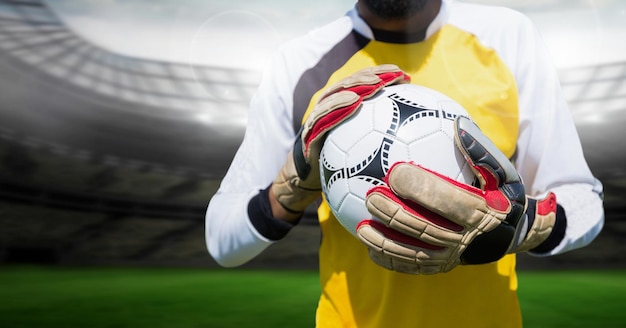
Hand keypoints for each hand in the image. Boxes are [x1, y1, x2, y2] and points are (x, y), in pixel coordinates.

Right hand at [270, 64, 409, 214]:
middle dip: (373, 75)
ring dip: (357, 84)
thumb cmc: (337, 167)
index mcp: (343, 108)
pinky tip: (355, 102)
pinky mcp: (309, 130)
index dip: (382, 75)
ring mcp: (318, 117)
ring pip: (337, 93)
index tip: (403, 75)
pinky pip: (325, 113)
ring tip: (376, 83)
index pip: (363, 85)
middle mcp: (330, 108)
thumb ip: (380, 142)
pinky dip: (339, 104)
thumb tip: (415, 144)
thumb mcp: (363, 153)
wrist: (306, 180)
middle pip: (352, 84)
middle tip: (393, 74)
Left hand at [357, 116, 562, 273]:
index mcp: (482, 212)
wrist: (512, 231)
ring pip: (414, 254)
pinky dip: (391, 260)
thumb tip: (458, 125)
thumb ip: (479, 150)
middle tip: (372, 196)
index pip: (447, 200)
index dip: (420, 187)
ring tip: (362, 228)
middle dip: (395, 213)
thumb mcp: (500, 170)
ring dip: (386, 242)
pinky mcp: (442, 267)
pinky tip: (369, 248)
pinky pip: (412, 267)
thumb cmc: (500, 192)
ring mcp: (453, 256)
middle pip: (425, 228)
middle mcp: (466, 239)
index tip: (395, 171)